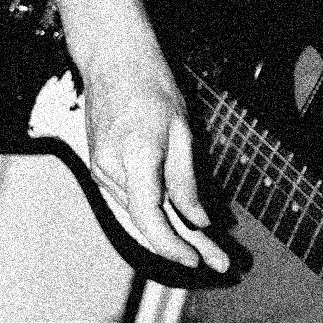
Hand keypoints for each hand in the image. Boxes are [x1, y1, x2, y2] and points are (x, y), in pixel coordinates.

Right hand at [79, 35, 228, 273]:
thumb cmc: (152, 85)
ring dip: (173, 235)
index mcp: (136, 155)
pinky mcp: (102, 168)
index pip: (151, 216)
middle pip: (147, 223)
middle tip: (220, 263)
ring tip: (208, 250)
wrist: (112, 59)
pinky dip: (156, 217)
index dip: (174, 245)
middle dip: (185, 247)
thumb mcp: (181, 129)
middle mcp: (112, 168)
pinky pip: (132, 202)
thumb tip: (198, 219)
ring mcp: (102, 169)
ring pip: (140, 217)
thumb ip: (186, 179)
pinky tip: (180, 227)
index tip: (198, 259)